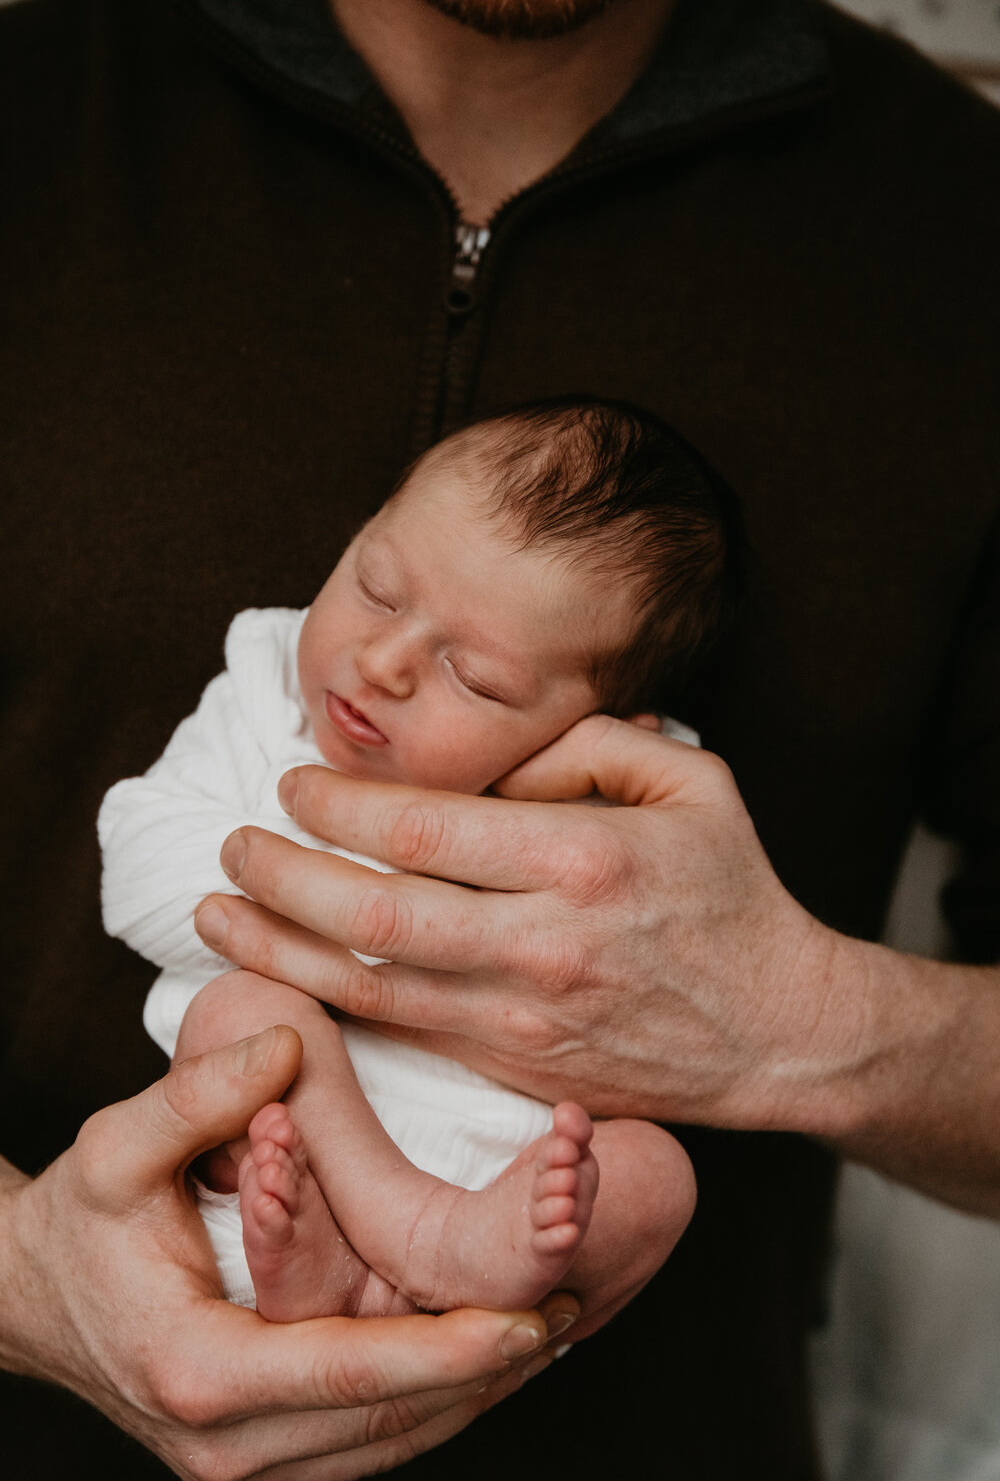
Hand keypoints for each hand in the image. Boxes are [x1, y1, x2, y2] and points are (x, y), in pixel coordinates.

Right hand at [0, 1027, 566, 1479]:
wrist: (30, 1300)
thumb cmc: (79, 1221)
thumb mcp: (119, 1146)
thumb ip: (200, 1099)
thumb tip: (283, 1048)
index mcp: (201, 1371)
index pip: (351, 1372)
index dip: (450, 1349)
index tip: (532, 1319)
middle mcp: (226, 1443)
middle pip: (387, 1422)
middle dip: (484, 1372)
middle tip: (569, 1309)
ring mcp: (242, 1465)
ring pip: (387, 1447)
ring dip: (471, 1396)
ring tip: (549, 1331)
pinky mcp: (258, 1460)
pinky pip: (365, 1448)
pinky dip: (430, 1408)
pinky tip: (482, 1360)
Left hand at [192, 716, 858, 1132]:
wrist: (780, 1029)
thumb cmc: (731, 892)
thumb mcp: (689, 781)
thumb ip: (588, 745)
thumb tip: (487, 758)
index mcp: (583, 859)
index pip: (422, 828)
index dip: (337, 806)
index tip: (292, 785)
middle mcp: (544, 946)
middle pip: (373, 915)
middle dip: (280, 878)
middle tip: (231, 846)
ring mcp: (524, 1021)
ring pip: (369, 987)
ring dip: (278, 948)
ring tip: (217, 914)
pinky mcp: (515, 1070)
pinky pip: (402, 1033)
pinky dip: (329, 1004)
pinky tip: (282, 974)